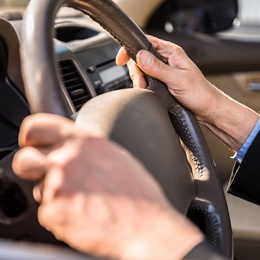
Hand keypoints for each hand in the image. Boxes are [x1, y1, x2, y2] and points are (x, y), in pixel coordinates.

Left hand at [13, 113, 202, 258]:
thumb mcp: (115, 155)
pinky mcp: (54, 212)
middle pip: (23, 159)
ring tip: (79, 198)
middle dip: (31, 167)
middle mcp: (67, 159)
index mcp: (84, 141)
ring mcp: (57, 186)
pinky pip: (47, 210)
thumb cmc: (137, 193)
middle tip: (48, 174)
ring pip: (35, 187)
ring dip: (51, 192)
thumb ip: (87, 147)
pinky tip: (82, 213)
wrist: (144, 226)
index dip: (30, 137)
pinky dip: (59, 213)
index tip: (33, 144)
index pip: (35, 126)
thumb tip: (72, 147)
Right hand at [116, 35, 258, 150]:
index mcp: (172, 53)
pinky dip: (143, 85)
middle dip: (137, 70)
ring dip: (140, 79)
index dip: (132, 49)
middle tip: (141, 82)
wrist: (205, 108)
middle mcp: (166, 60)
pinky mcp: (162, 81)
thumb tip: (141, 56)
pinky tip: (147, 90)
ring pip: (142, 70)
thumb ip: (158, 68)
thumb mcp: (177, 79)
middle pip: (141, 57)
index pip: (147, 42)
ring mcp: (163, 71)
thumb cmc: (199, 93)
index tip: (122, 60)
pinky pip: (146, 79)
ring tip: (145, 87)